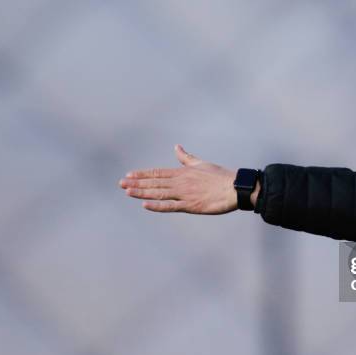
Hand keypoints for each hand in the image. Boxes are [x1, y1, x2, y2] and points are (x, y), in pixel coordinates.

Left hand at [120, 145, 237, 213]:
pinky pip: (170, 206)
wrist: (234, 188)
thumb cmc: (220, 176)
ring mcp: (184, 194)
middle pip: (154, 182)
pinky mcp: (190, 206)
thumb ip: (186, 157)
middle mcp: (180, 182)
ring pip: (158, 193)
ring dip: (142, 192)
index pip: (157, 173)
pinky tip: (145, 205)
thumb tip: (177, 147)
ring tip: (127, 191)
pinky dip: (157, 206)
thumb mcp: (201, 164)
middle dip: (136, 183)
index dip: (142, 174)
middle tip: (121, 183)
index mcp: (182, 172)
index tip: (129, 175)